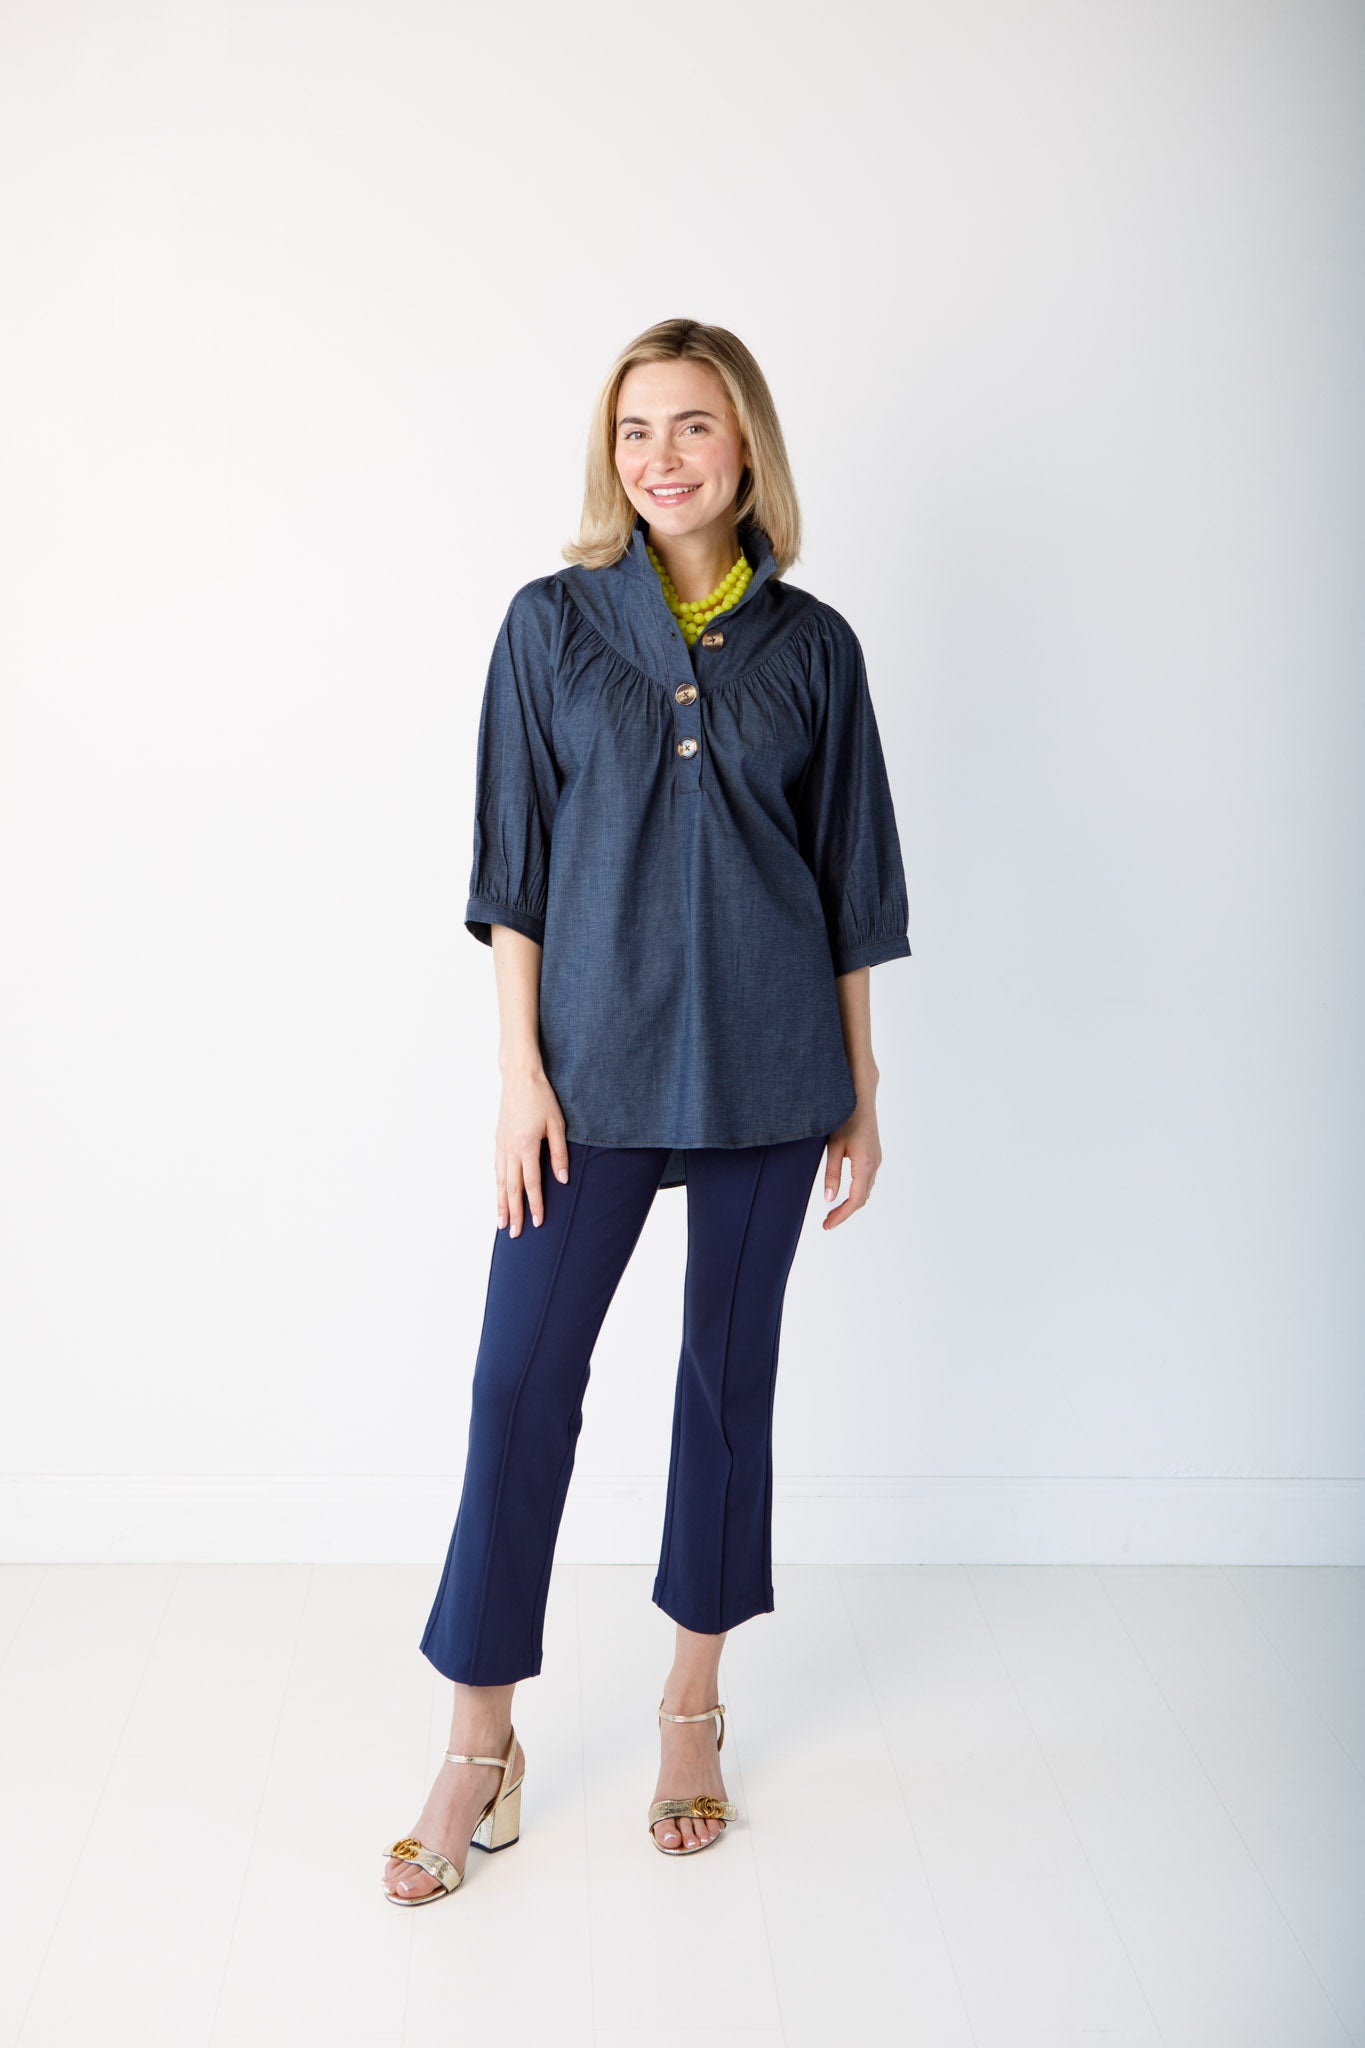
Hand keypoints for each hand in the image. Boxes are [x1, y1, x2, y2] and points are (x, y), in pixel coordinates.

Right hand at [495, 1066, 569, 1236]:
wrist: (519, 1077)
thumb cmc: (542, 1098)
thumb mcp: (557, 1124)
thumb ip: (559, 1154)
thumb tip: (563, 1180)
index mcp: (526, 1146)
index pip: (532, 1183)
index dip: (535, 1204)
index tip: (537, 1223)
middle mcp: (510, 1149)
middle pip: (511, 1188)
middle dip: (514, 1212)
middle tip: (515, 1234)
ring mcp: (501, 1145)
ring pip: (500, 1181)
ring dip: (501, 1204)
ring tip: (502, 1223)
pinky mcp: (498, 1140)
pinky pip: (496, 1169)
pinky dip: (497, 1186)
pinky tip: (498, 1196)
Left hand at [821, 1102, 881, 1228]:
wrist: (861, 1097)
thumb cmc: (845, 1117)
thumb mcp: (834, 1146)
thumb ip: (832, 1173)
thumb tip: (829, 1198)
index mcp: (865, 1165)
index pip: (855, 1200)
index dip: (841, 1215)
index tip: (827, 1225)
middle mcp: (874, 1164)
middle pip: (862, 1198)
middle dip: (845, 1212)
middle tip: (828, 1222)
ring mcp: (876, 1159)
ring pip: (866, 1190)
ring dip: (852, 1203)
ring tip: (833, 1212)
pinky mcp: (874, 1155)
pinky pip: (867, 1180)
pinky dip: (857, 1191)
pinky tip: (845, 1193)